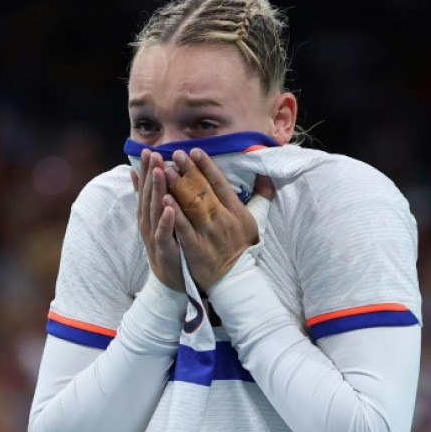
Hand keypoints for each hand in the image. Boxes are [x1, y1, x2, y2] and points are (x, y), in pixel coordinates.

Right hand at [130, 149, 184, 291]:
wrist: (168, 279)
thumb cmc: (165, 244)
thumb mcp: (154, 218)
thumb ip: (146, 197)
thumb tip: (136, 173)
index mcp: (147, 214)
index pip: (145, 188)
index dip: (146, 169)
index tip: (148, 150)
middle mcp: (147, 222)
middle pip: (148, 195)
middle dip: (150, 174)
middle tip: (152, 154)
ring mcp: (154, 235)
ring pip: (154, 210)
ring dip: (157, 191)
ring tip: (160, 172)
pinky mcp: (163, 249)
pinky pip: (164, 233)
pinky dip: (166, 220)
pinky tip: (170, 207)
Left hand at [163, 148, 273, 289]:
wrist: (234, 279)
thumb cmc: (242, 247)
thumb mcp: (256, 222)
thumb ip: (261, 198)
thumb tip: (266, 177)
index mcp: (237, 212)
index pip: (221, 184)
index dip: (207, 167)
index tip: (195, 152)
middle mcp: (224, 221)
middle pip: (204, 192)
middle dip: (190, 171)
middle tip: (176, 154)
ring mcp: (209, 235)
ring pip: (192, 207)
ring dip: (178, 187)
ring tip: (165, 170)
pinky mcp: (196, 249)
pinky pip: (183, 228)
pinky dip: (174, 213)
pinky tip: (163, 198)